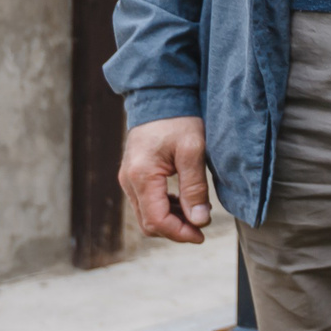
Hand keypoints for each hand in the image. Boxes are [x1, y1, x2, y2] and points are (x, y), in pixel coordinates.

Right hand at [119, 116, 211, 243]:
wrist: (161, 95)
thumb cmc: (179, 119)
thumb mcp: (193, 150)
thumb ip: (194, 187)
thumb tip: (199, 221)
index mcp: (141, 176)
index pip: (156, 220)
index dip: (179, 233)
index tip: (201, 235)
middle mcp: (128, 181)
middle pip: (149, 223)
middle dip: (175, 231)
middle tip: (202, 228)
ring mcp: (128, 178)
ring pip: (147, 214)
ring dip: (171, 221)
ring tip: (197, 214)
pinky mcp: (134, 175)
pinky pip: (146, 202)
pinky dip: (165, 208)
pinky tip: (185, 202)